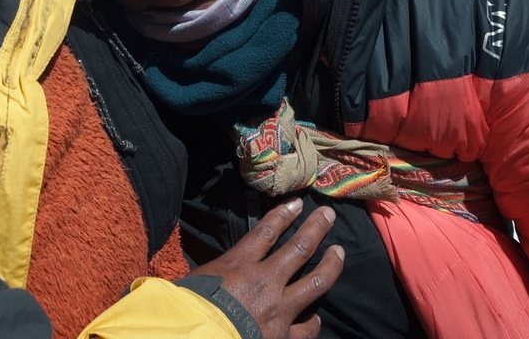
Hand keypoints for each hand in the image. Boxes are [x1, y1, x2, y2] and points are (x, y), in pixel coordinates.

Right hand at [187, 200, 344, 338]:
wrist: (197, 338)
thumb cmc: (189, 308)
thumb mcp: (195, 279)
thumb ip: (212, 273)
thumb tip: (210, 273)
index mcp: (239, 265)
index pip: (266, 233)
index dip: (283, 215)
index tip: (297, 203)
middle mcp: (265, 282)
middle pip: (298, 249)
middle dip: (315, 229)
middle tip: (328, 215)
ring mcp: (279, 310)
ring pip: (314, 283)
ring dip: (330, 266)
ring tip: (339, 253)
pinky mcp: (284, 336)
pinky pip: (307, 328)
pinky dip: (314, 321)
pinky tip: (317, 318)